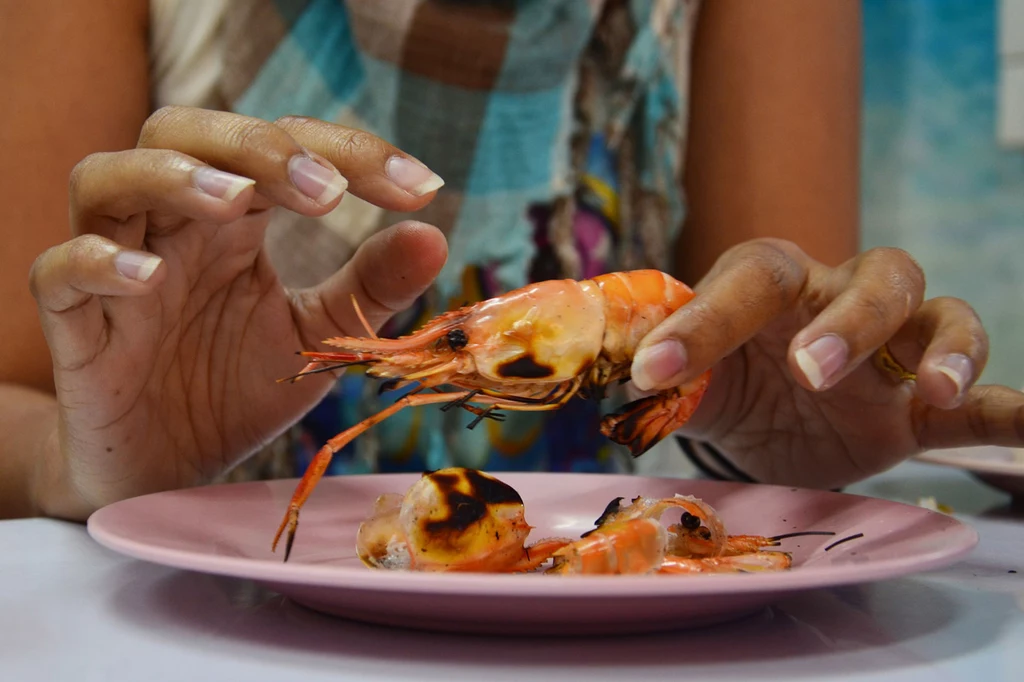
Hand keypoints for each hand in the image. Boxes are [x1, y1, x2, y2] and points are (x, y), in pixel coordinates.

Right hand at [29, 106, 447, 518]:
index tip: (424, 187)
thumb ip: (370, 286)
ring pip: (107, 179)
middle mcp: (172, 226)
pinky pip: (60, 272)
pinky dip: (99, 263)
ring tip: (234, 199)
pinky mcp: (74, 326)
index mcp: (234, 220)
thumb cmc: (236, 387)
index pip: (283, 148)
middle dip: (256, 147)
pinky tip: (150, 279)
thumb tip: (434, 234)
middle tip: (328, 191)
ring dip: (170, 177)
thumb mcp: (318, 334)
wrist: (170, 470)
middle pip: (182, 132)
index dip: (352, 154)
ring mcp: (116, 269)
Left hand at [630, 239, 1023, 488]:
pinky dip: (1010, 409)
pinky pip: (984, 403)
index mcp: (771, 284)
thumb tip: (604, 367)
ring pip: (943, 319)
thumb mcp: (690, 379)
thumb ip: (662, 370)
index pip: (749, 281)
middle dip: (851, 322)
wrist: (765, 415)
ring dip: (948, 350)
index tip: (652, 374)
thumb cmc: (726, 379)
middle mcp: (840, 301)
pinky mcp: (919, 409)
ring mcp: (892, 353)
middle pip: (876, 279)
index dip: (703, 322)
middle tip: (811, 373)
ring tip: (934, 391)